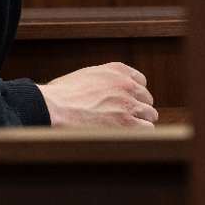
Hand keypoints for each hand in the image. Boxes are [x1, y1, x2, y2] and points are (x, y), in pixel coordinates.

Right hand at [37, 62, 157, 126]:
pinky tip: (123, 134)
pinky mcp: (128, 124)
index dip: (133, 93)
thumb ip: (104, 81)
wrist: (54, 108)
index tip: (126, 101)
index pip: (140, 81)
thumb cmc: (61, 94)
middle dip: (137, 108)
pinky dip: (137, 133)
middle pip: (146, 99)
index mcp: (116, 70)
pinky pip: (146, 130)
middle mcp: (127, 85)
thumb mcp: (85, 76)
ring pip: (150, 115)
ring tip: (122, 127)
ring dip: (139, 121)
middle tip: (122, 116)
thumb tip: (110, 93)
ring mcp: (129, 104)